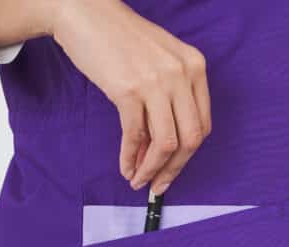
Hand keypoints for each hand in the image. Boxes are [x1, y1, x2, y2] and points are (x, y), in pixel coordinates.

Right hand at [0, 0, 211, 194]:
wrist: (86, 13)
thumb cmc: (121, 41)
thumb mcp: (159, 64)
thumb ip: (167, 101)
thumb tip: (159, 149)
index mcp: (195, 68)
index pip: (202, 125)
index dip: (187, 157)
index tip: (171, 173)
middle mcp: (182, 74)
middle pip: (190, 140)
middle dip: (173, 171)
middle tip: (156, 187)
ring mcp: (157, 82)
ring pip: (166, 144)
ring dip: (151, 170)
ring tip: (137, 181)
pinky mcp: (129, 90)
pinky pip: (136, 136)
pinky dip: (130, 158)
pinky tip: (125, 168)